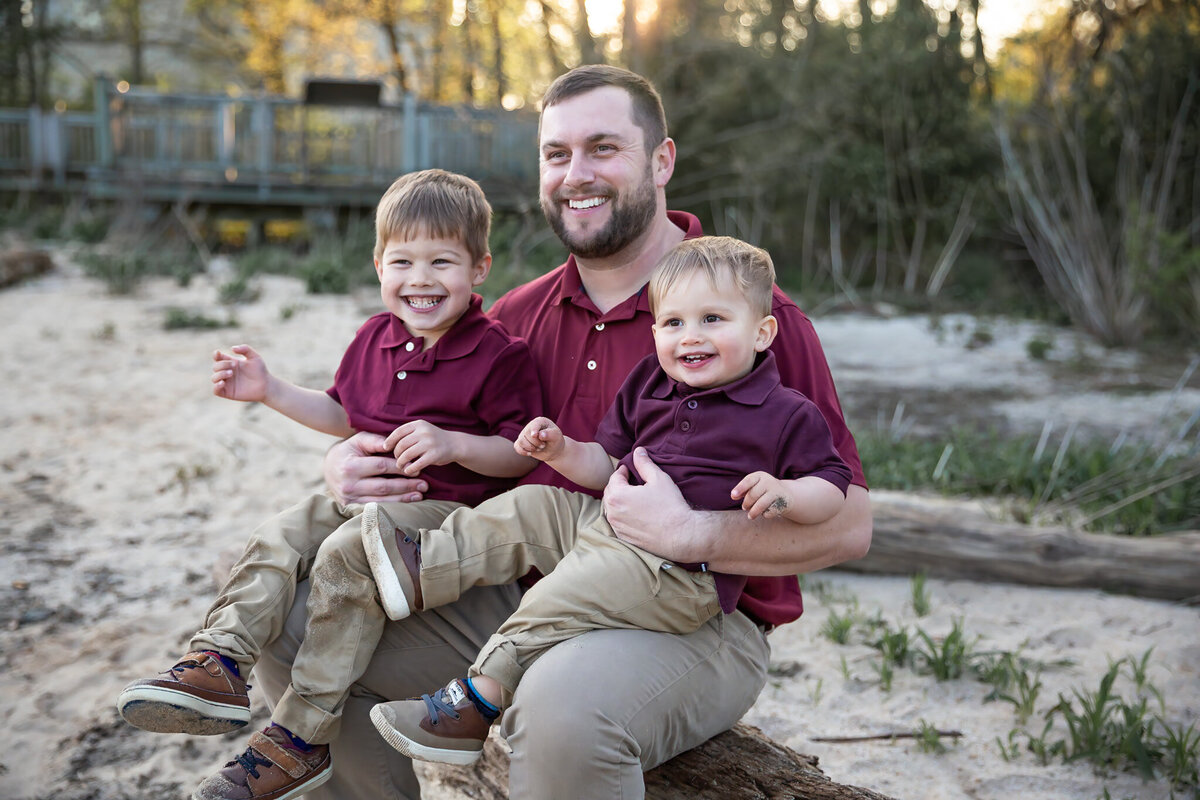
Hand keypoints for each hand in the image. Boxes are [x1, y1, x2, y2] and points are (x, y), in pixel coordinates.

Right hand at [212, 345, 268, 401]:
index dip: (216, 355)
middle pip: (216, 367)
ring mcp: (227, 383)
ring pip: (214, 378)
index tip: (218, 353)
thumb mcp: (255, 357)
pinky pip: (216, 391)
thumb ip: (245, 349)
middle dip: (222, 364)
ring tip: (231, 373)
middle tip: (234, 365)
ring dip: (220, 374)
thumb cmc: (260, 371)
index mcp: (231, 363)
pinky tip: (223, 383)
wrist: (266, 386)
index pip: (218, 358)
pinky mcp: (228, 393)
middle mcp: (227, 372)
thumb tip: (232, 348)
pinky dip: (216, 386)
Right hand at [323, 431, 426, 503]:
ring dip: (403, 498)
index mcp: (350, 466)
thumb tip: (391, 444)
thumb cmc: (349, 451)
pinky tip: (405, 502)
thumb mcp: (358, 441)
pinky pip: (376, 507)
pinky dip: (392, 506)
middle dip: (406, 485)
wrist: (328, 467)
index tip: (416, 467)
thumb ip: (374, 441)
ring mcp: (350, 498)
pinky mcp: (351, 507)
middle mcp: (349, 485)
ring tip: (419, 494)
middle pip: (383, 486)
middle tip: (424, 484)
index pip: (381, 467)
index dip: (400, 467)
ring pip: (381, 500)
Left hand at [385, 420, 457, 476]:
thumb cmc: (433, 439)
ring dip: (401, 463)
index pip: (399, 431)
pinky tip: (409, 471)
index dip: (390, 440)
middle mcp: (424, 432)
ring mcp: (430, 443)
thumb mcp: (422, 430)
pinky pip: (416, 464)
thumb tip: (386, 444)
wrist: (455, 444)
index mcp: (419, 424)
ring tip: (401, 466)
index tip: (385, 448)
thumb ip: (408, 434)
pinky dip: (410, 469)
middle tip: (397, 459)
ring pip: (407, 455)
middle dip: (396, 454)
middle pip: (401, 444)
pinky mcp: (434, 455)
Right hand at [514, 417, 563, 460]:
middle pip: (526, 434)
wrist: (553, 450)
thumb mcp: (556, 436)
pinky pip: (517, 447)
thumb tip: (540, 435)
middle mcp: (530, 426)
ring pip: (521, 441)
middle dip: (535, 443)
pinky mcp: (521, 442)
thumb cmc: (555, 440)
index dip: (534, 430)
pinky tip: (530, 453)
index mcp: (540, 421)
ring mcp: (524, 434)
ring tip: (538, 449)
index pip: (534, 424)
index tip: (535, 435)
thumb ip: (550, 434)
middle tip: (543, 446)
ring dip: (530, 448)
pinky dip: (523, 451)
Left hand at [602, 448, 699, 562]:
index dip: (623, 471)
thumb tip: (638, 451)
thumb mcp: (659, 478)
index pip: (614, 477)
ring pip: (612, 508)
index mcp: (617, 495)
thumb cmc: (670, 505)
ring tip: (633, 496)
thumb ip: (645, 463)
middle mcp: (612, 512)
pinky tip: (635, 512)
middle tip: (630, 481)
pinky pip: (617, 522)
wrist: (680, 535)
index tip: (630, 469)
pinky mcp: (624, 537)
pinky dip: (622, 514)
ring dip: (619, 500)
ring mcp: (617, 527)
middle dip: (618, 484)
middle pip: (610, 492)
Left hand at [731, 471, 790, 519]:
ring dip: (754, 512)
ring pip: (761, 504)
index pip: (748, 480)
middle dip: (746, 503)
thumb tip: (733, 496)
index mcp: (760, 476)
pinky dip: (765, 514)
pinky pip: (770, 511)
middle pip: (753, 494)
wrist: (786, 494)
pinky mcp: (782, 502)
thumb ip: (742, 490)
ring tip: (750, 516)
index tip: (733, 495)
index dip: (740, 488)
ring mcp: (776, 492)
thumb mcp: (754, 486)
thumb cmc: (764, 490)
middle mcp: (769, 482)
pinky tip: (764, 513)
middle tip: (744, 508)